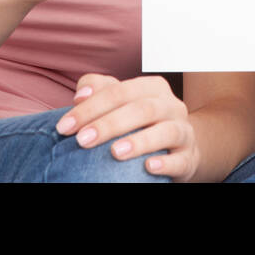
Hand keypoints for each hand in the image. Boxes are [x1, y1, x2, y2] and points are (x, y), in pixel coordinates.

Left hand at [55, 74, 194, 179]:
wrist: (181, 146)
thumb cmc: (141, 122)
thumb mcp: (123, 102)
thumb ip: (100, 91)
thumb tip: (80, 94)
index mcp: (153, 87)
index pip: (119, 91)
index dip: (90, 107)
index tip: (64, 127)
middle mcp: (171, 105)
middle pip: (141, 108)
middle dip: (109, 124)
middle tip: (81, 141)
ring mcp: (183, 131)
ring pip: (166, 131)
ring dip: (139, 141)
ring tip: (114, 153)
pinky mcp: (190, 157)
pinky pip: (181, 159)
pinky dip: (166, 163)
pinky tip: (149, 167)